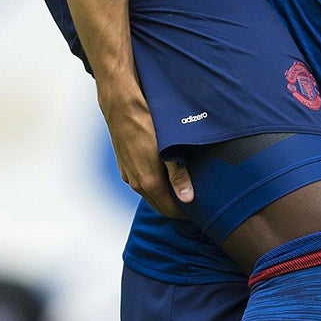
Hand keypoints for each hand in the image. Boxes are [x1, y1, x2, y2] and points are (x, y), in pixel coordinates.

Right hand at [97, 76, 191, 219]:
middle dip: (175, 208)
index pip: (169, 210)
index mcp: (148, 182)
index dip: (185, 214)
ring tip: (182, 187)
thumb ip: (178, 176)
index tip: (199, 211)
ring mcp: (128, 174)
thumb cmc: (146, 123)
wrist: (121, 106)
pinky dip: (153, 185)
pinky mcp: (124, 165)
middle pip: (159, 206)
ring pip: (149, 194)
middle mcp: (135, 182)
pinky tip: (163, 173)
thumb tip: (188, 198)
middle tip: (194, 202)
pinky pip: (141, 183)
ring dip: (164, 195)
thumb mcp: (168, 149)